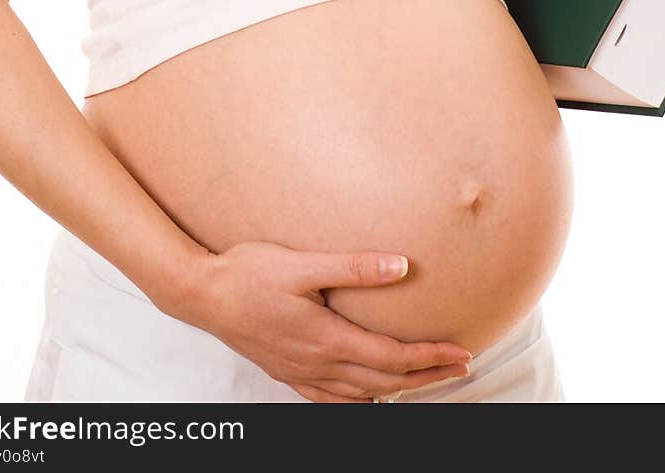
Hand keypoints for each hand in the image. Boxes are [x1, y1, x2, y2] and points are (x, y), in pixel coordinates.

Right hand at [165, 240, 472, 402]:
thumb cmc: (248, 273)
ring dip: (397, 389)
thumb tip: (401, 267)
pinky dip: (358, 400)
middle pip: (384, 381)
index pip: (392, 357)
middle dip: (425, 376)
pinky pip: (330, 399)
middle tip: (459, 367)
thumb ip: (354, 267)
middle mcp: (318, 364)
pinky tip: (365, 396)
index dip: (431, 357)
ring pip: (360, 394)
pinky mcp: (286, 372)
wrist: (202, 295)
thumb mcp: (303, 264)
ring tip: (423, 380)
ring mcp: (301, 373)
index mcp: (327, 339)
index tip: (462, 353)